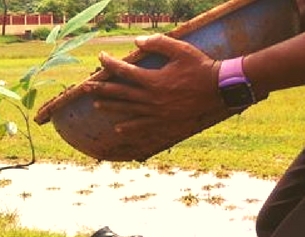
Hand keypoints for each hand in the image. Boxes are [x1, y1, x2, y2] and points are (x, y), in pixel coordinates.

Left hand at [83, 34, 224, 134]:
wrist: (219, 89)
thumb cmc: (201, 67)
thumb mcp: (181, 50)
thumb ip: (158, 43)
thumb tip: (137, 41)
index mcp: (153, 80)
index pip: (124, 71)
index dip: (110, 64)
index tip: (101, 57)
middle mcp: (151, 98)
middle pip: (120, 93)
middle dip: (101, 89)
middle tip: (85, 87)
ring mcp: (157, 112)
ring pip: (128, 110)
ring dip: (111, 107)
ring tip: (96, 105)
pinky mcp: (164, 121)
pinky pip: (142, 126)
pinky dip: (129, 127)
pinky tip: (118, 127)